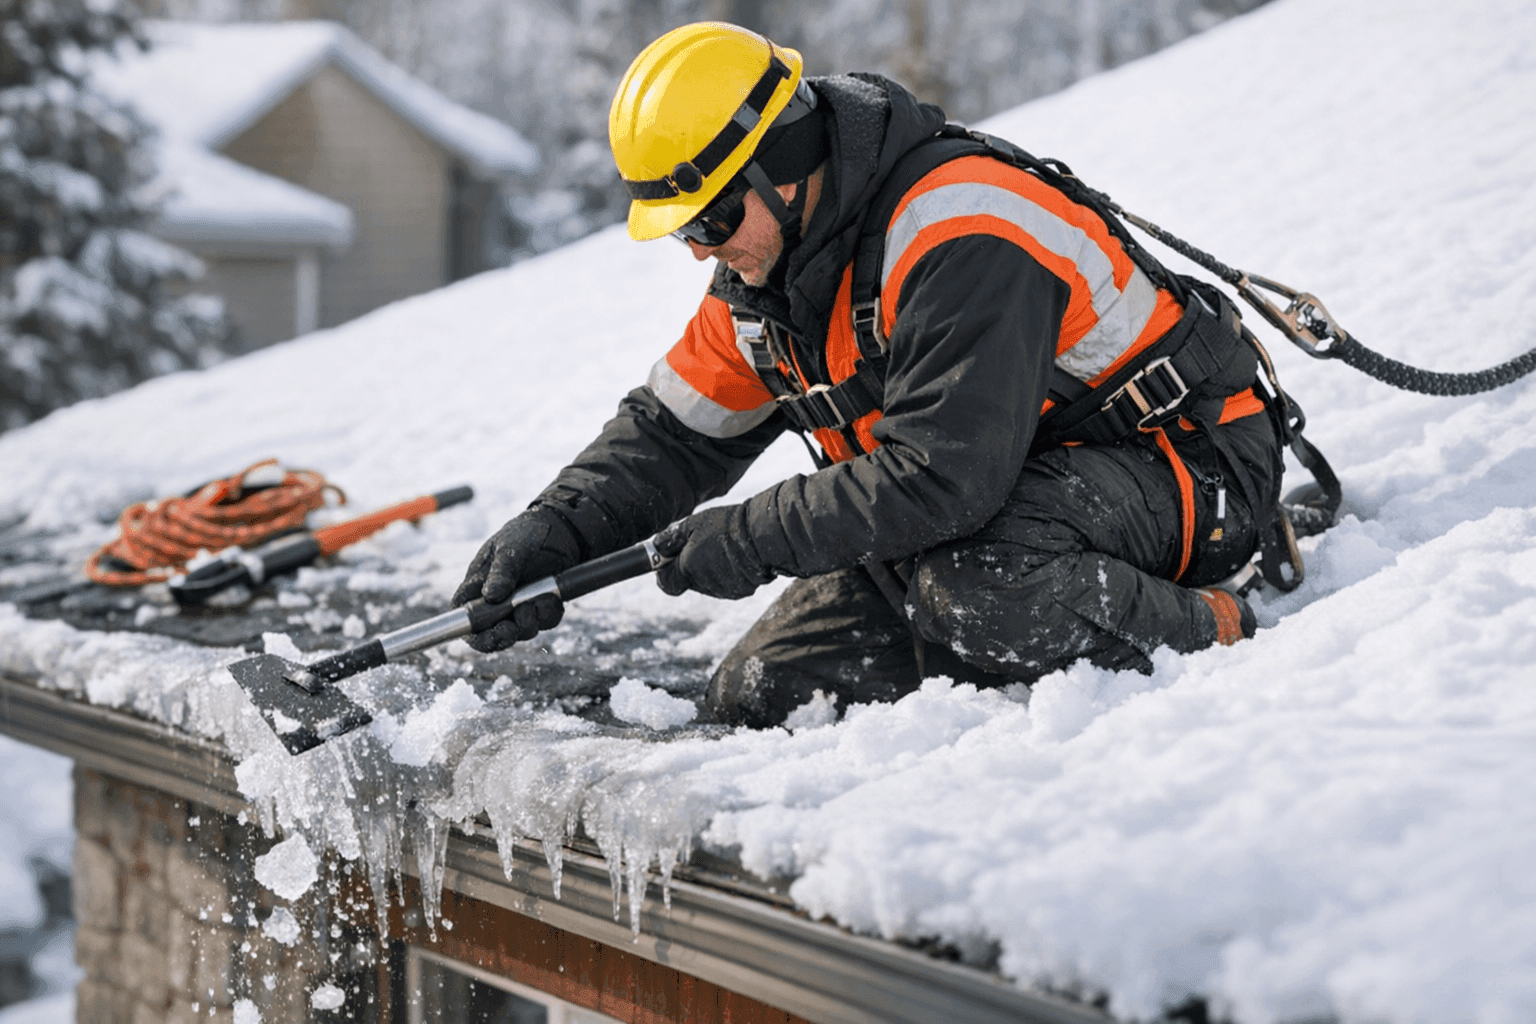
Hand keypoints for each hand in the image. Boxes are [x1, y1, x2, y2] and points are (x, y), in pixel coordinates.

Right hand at [453, 509, 581, 651]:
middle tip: (513, 629)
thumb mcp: (510, 548)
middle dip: (504, 635)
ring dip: (530, 621)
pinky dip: (549, 613)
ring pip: (522, 630)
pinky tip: (551, 597)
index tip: (490, 636)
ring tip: (539, 599)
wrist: (560, 528)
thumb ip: (501, 572)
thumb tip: (491, 596)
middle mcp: (496, 602)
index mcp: (477, 588)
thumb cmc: (524, 534)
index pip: (467, 619)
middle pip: (493, 633)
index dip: (475, 635)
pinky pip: (545, 621)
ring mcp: (519, 606)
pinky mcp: (541, 606)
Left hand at [654, 506, 773, 599]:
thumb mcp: (694, 524)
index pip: (666, 584)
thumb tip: (657, 547)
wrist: (762, 535)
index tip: (670, 560)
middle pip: (688, 581)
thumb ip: (672, 539)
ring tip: (723, 548)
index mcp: (687, 568)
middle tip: (703, 545)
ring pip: (707, 583)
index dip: (665, 572)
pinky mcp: (740, 591)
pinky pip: (726, 585)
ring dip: (709, 570)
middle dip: (690, 567)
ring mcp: (722, 590)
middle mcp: (703, 584)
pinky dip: (727, 574)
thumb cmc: (726, 526)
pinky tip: (736, 557)